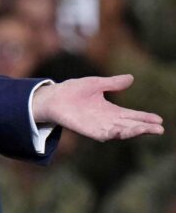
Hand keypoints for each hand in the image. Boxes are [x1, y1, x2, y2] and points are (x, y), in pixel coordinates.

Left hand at [32, 75, 163, 140]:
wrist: (53, 97)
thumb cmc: (72, 90)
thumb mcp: (96, 84)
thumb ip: (113, 83)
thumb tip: (131, 78)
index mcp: (111, 111)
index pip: (132, 116)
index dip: (145, 118)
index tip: (159, 119)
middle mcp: (107, 121)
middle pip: (130, 126)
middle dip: (145, 127)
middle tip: (160, 129)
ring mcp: (99, 126)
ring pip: (120, 132)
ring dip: (134, 131)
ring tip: (147, 129)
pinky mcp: (89, 130)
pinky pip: (104, 134)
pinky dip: (115, 133)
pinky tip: (124, 131)